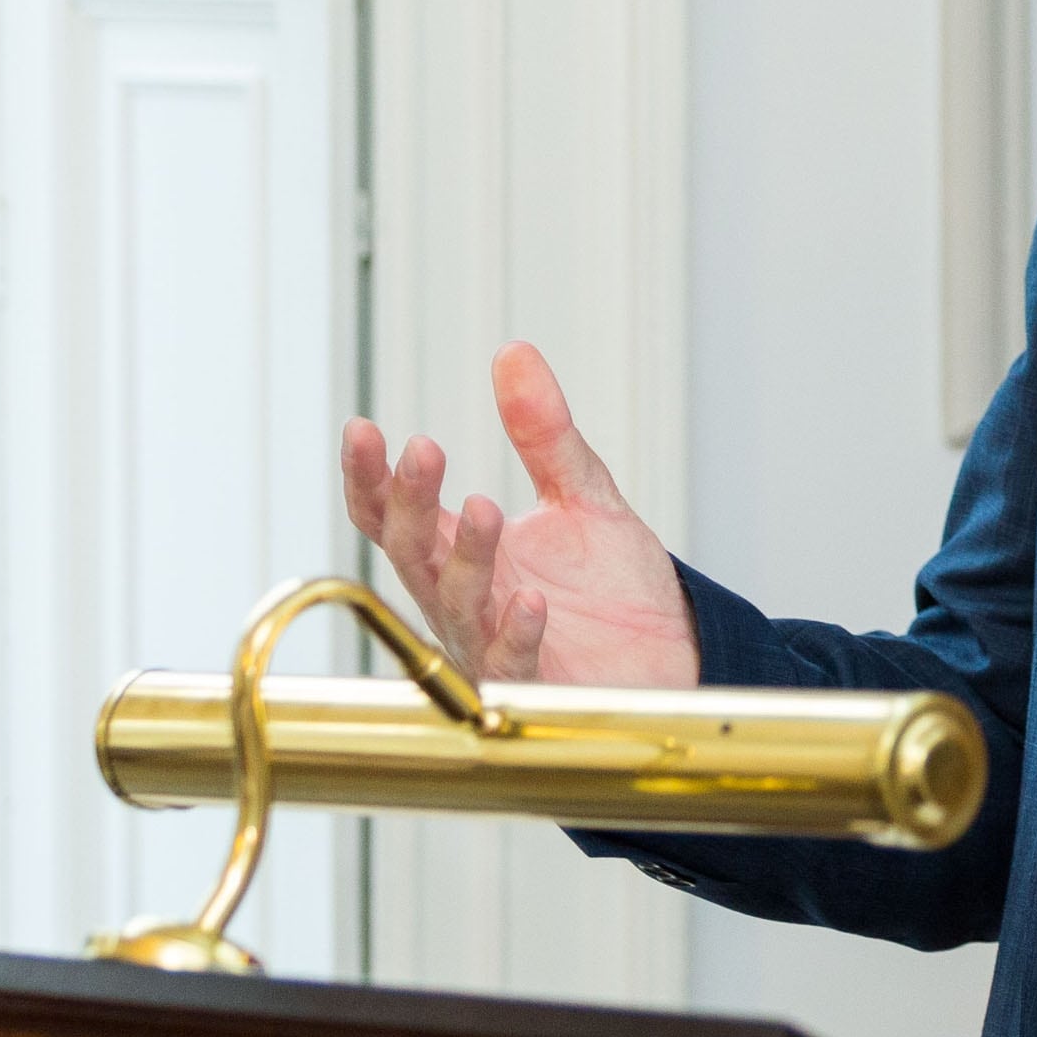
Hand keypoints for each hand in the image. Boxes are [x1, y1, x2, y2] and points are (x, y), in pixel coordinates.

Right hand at [338, 341, 699, 687]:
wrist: (674, 653)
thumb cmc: (617, 588)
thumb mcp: (582, 494)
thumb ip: (543, 433)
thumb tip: (513, 351)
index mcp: (465, 552)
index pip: (393, 516)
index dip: (371, 477)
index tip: (363, 428)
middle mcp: (464, 599)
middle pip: (411, 552)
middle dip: (409, 503)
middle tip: (422, 450)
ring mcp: (494, 645)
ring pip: (456, 603)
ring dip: (466, 556)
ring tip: (486, 506)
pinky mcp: (537, 685)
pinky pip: (513, 663)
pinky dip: (517, 632)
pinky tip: (532, 600)